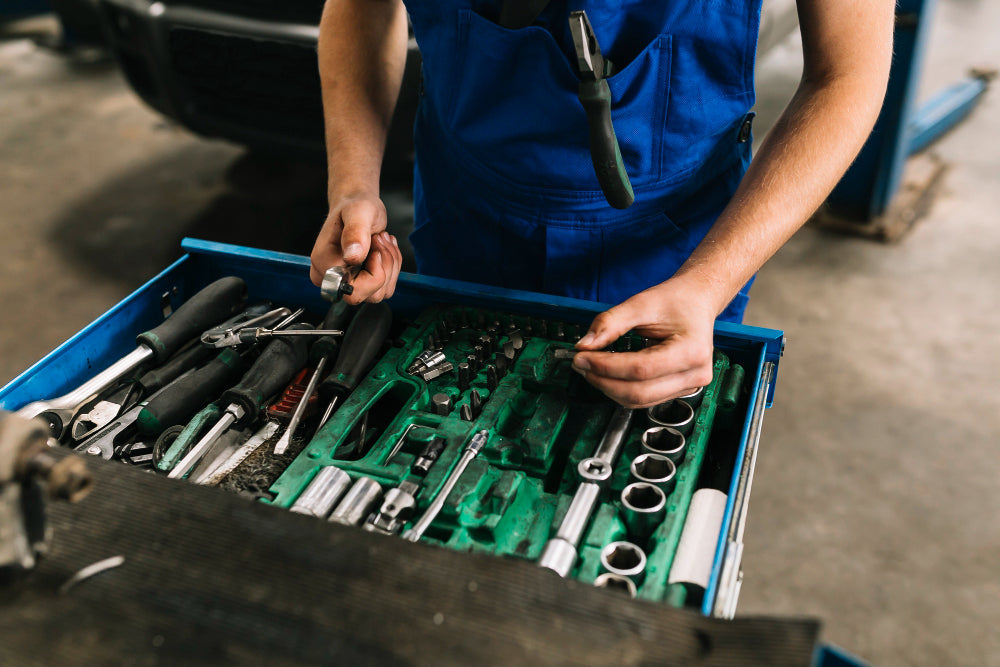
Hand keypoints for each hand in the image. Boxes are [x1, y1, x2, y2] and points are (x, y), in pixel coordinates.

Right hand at [310, 193, 402, 303]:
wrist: (355, 207)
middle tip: (378, 238)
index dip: (373, 273)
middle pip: (372, 294)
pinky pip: (386, 287)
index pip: (353, 292)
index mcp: (324, 265)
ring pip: (383, 291)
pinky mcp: (362, 283)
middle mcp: (333, 280)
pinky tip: (383, 248)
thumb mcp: (358, 212)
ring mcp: (349, 284)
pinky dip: (392, 265)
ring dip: (390, 263)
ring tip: (381, 239)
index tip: (373, 247)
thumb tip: (352, 257)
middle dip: (385, 265)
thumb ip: (355, 233)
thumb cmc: (353, 207)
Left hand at [572, 280, 717, 408]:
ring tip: (591, 368)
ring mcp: (690, 386)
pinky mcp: (680, 390)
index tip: (581, 357)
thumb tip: (584, 345)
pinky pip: (645, 399)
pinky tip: (608, 374)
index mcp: (692, 350)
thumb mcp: (641, 303)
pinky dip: (621, 389)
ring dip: (609, 388)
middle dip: (603, 381)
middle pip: (639, 392)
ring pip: (640, 401)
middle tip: (580, 364)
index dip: (606, 366)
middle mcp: (695, 373)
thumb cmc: (675, 300)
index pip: (640, 369)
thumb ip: (610, 323)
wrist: (697, 301)